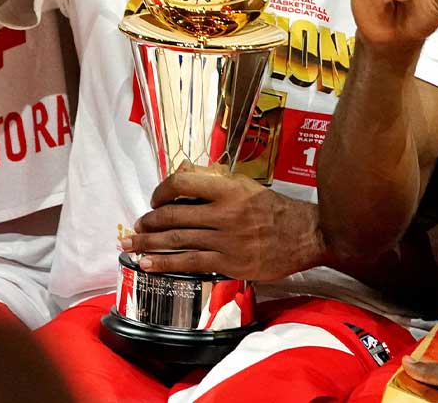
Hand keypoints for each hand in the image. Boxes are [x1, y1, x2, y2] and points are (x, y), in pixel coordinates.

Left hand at [122, 168, 323, 281]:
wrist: (305, 235)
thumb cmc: (274, 208)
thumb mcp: (246, 185)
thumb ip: (214, 180)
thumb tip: (182, 172)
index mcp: (227, 189)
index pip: (182, 183)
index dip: (161, 191)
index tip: (155, 199)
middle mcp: (224, 213)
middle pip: (174, 215)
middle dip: (149, 222)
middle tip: (136, 225)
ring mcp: (225, 240)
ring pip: (178, 240)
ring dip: (150, 243)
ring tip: (132, 244)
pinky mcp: (229, 263)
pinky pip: (190, 263)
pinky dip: (166, 263)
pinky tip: (149, 264)